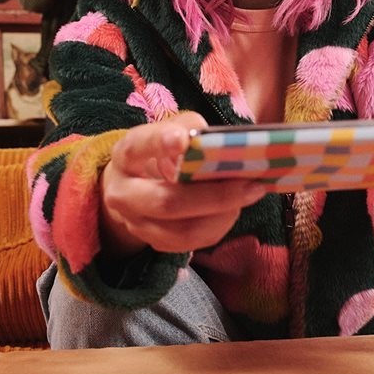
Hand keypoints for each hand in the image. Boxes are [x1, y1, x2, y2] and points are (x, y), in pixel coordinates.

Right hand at [100, 113, 267, 257]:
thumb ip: (190, 129)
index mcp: (126, 155)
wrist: (133, 187)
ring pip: (183, 231)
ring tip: (249, 195)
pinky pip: (191, 243)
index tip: (182, 140)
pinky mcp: (155, 243)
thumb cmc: (159, 152)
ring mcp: (136, 224)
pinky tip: (233, 209)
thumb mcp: (169, 131)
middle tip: (250, 185)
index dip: (160, 143)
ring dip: (222, 215)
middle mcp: (123, 193)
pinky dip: (218, 226)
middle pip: (166, 201)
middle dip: (214, 196)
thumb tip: (216, 142)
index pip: (138, 147)